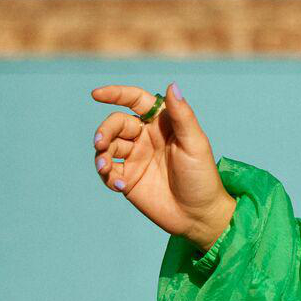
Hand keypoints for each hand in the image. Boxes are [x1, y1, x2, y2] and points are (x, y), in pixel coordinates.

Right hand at [89, 82, 235, 249]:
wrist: (199, 215)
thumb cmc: (203, 177)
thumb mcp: (195, 145)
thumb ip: (183, 116)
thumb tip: (172, 85)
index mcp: (163, 124)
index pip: (136, 101)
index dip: (117, 94)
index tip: (97, 94)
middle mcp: (146, 137)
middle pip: (116, 123)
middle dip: (104, 130)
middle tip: (101, 143)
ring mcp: (135, 158)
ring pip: (107, 146)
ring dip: (101, 154)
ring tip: (105, 167)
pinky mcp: (127, 178)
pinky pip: (107, 171)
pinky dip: (107, 175)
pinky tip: (118, 185)